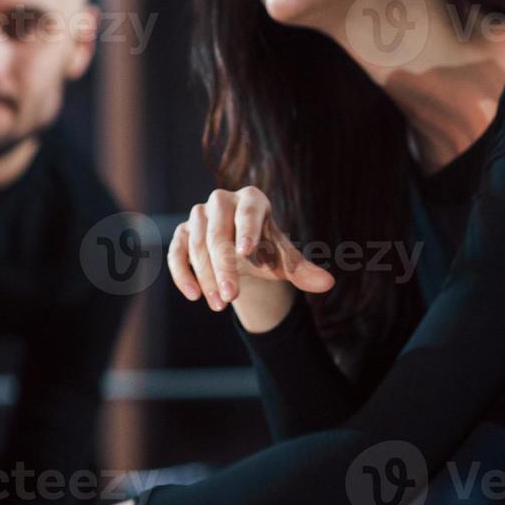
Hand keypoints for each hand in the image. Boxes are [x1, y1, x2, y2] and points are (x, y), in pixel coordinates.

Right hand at [167, 186, 334, 323]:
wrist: (242, 252)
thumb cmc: (266, 251)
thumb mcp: (284, 260)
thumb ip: (302, 270)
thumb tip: (327, 284)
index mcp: (252, 200)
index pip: (248, 211)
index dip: (247, 229)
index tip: (245, 252)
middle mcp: (222, 201)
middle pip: (218, 233)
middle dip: (223, 267)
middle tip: (231, 296)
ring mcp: (199, 216)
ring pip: (197, 245)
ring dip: (206, 277)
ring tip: (220, 304)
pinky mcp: (182, 233)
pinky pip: (177, 252)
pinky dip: (182, 274)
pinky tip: (194, 296)